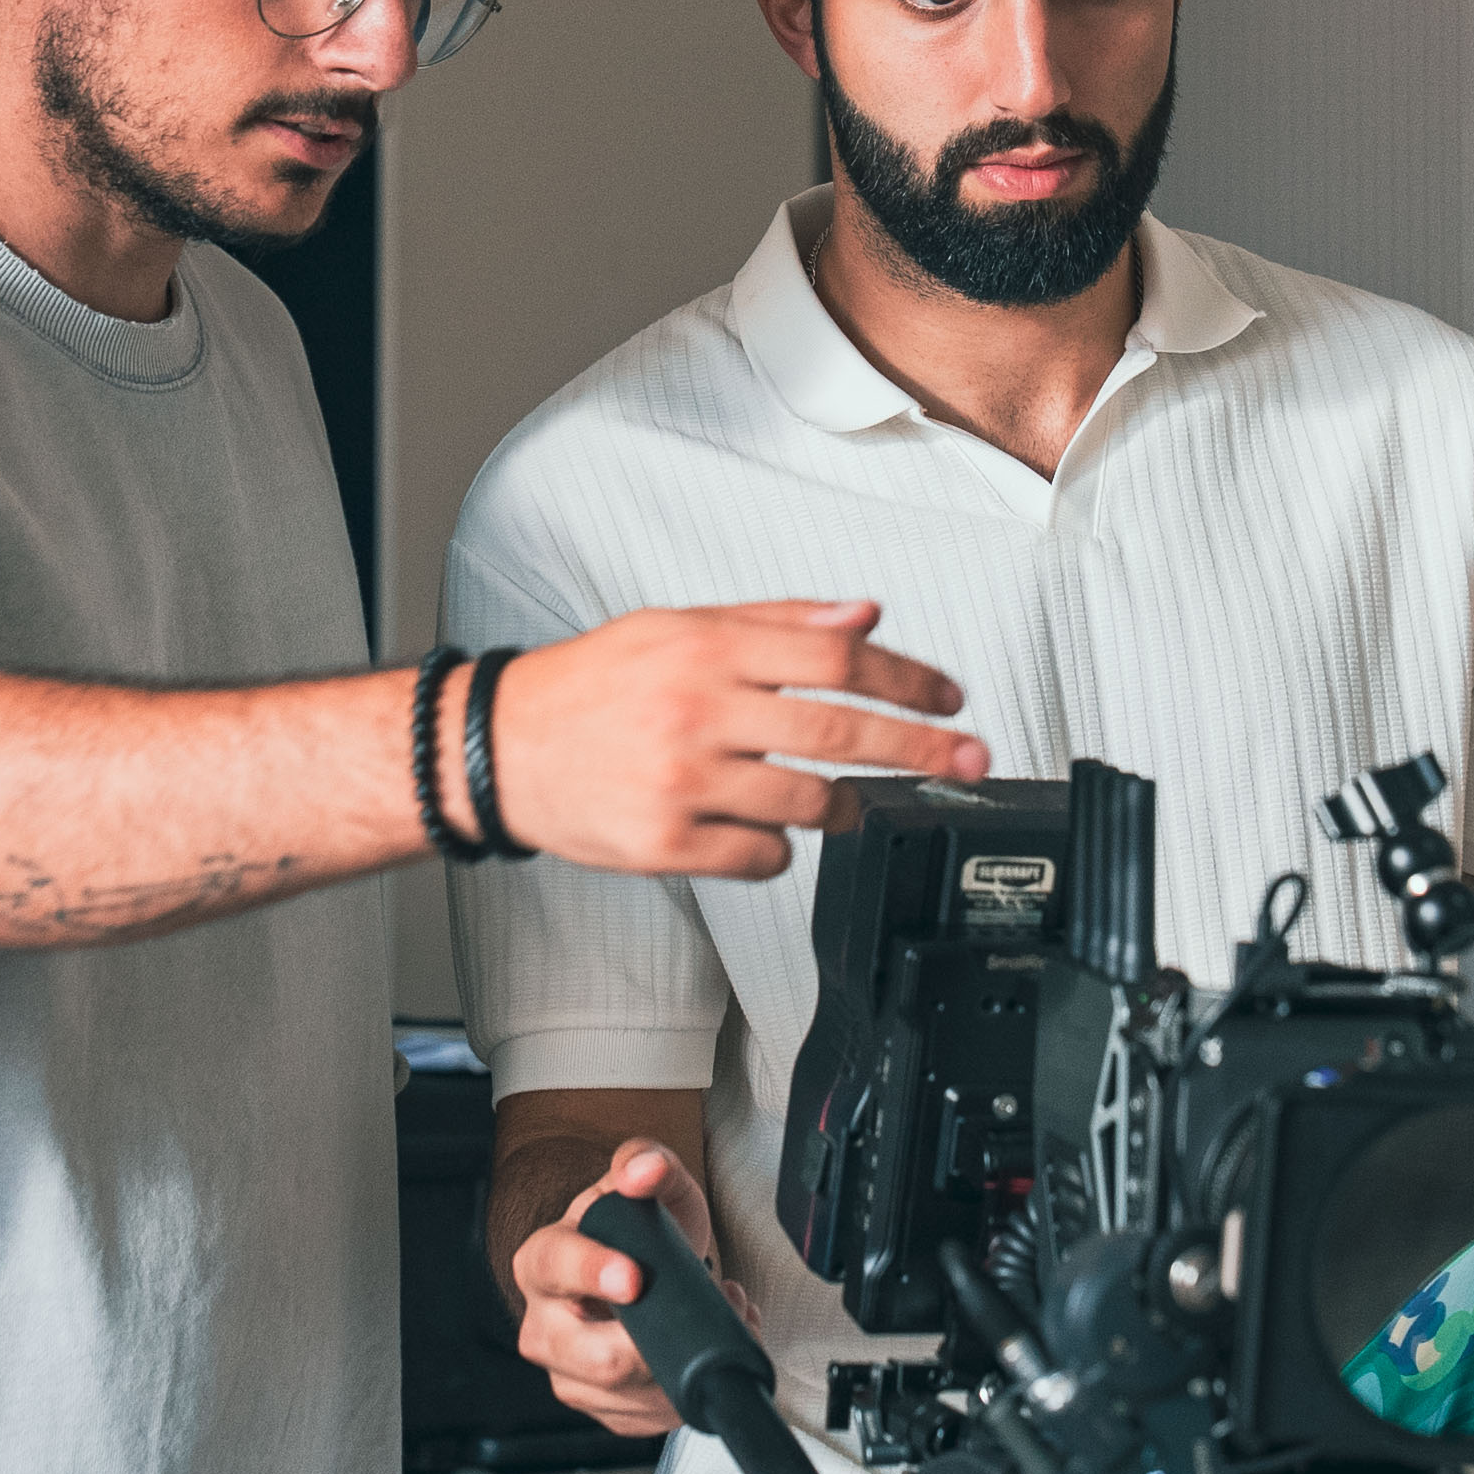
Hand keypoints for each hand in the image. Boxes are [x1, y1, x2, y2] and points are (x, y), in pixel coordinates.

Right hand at [486, 601, 986, 876]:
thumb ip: (776, 622)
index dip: (908, 679)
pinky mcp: (667, 843)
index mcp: (709, 650)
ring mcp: (684, 781)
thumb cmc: (594, 685)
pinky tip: (765, 829)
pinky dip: (780, 848)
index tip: (951, 697)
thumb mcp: (679, 627)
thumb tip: (864, 616)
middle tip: (970, 758)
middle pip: (841, 730)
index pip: (837, 659)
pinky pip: (761, 856)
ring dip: (846, 805)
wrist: (502, 747)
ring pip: (808, 803)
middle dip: (923, 747)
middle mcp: (699, 711)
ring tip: (849, 800)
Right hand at [509, 1138, 752, 1436]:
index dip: (594, 1274)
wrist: (647, 1272)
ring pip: (633, 1393)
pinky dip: (691, 1389)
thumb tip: (643, 1170)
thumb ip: (648, 1162)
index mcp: (541, 1261)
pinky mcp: (602, 1410)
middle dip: (664, 1340)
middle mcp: (543, 1327)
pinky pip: (652, 1416)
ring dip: (690, 1362)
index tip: (634, 1279)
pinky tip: (700, 1353)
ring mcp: (569, 1375)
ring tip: (715, 1316)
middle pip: (598, 1358)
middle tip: (710, 1297)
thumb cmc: (640, 1229)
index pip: (556, 1268)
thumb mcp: (652, 1184)